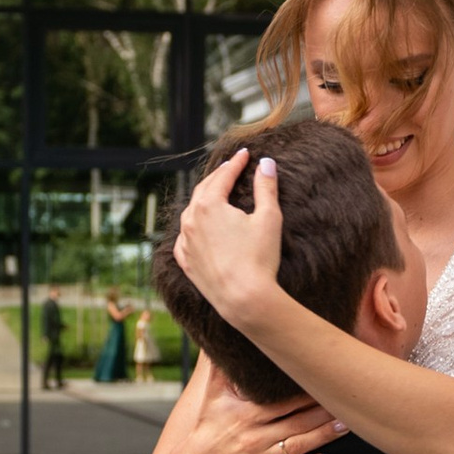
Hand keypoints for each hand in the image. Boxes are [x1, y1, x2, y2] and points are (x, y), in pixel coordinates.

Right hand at [169, 371, 341, 453]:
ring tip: (345, 425)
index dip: (306, 390)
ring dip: (322, 436)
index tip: (326, 379)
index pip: (283, 400)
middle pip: (296, 421)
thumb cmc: (207, 427)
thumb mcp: (211, 396)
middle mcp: (254, 436)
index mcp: (246, 414)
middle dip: (323, 411)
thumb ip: (220, 367)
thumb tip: (223, 333)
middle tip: (348, 400)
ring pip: (296, 446)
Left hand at [174, 147, 284, 328]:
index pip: (223, 176)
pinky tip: (197, 226)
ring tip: (214, 193)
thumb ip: (266, 188)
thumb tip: (266, 164)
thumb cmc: (258, 258)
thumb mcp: (268, 218)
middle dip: (218, 177)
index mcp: (209, 205)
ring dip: (203, 199)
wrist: (244, 299)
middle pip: (203, 190)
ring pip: (191, 212)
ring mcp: (185, 241)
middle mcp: (191, 220)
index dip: (236, 163)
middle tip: (230, 168)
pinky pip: (185, 237)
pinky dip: (192, 226)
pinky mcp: (185, 261)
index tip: (245, 154)